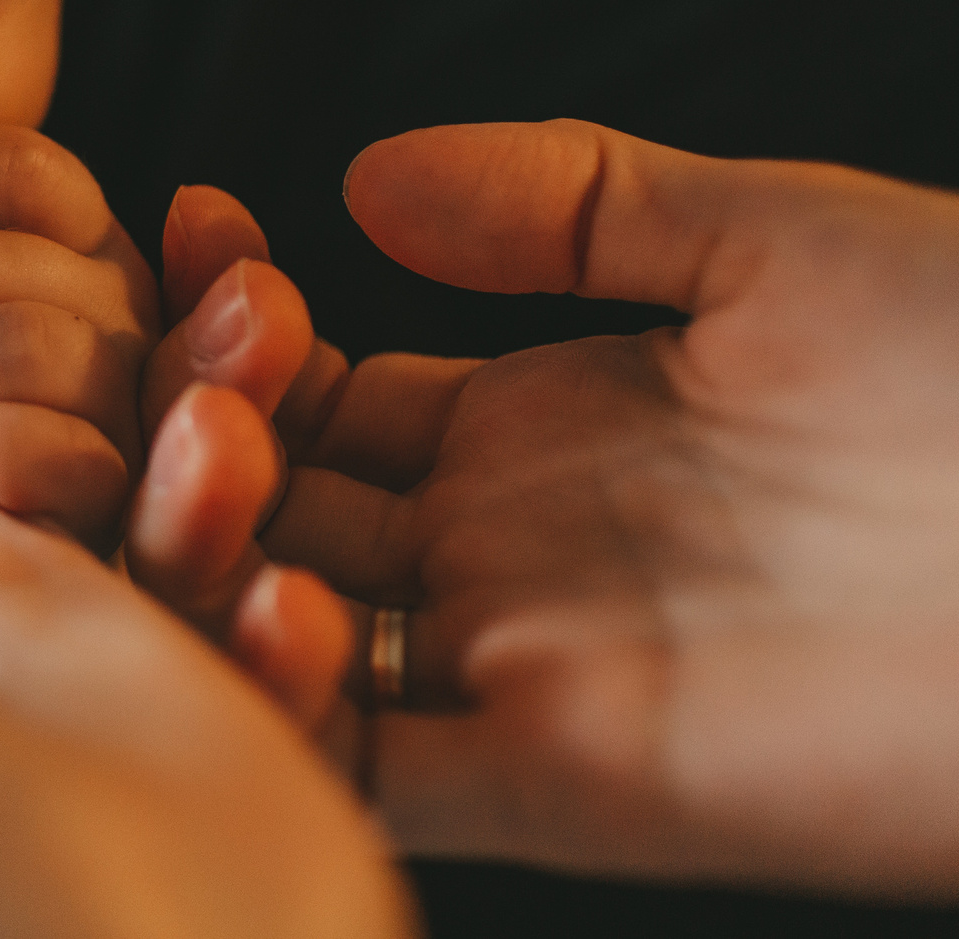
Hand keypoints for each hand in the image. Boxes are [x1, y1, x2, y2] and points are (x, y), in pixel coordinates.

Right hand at [159, 121, 958, 900]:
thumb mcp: (771, 233)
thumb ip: (565, 198)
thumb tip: (357, 176)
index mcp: (529, 423)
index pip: (307, 388)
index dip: (228, 321)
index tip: (186, 236)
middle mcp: (498, 550)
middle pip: (267, 507)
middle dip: (186, 432)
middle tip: (186, 367)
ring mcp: (525, 667)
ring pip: (283, 638)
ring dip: (205, 555)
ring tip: (211, 457)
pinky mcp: (575, 783)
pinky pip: (386, 769)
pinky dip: (298, 707)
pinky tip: (280, 606)